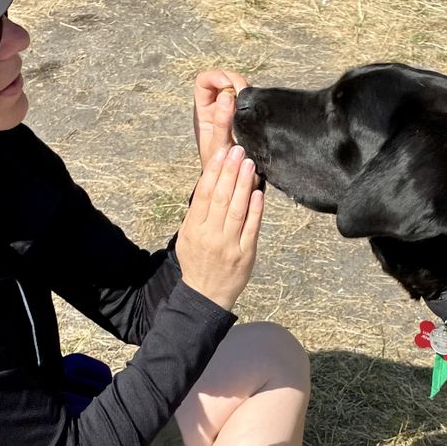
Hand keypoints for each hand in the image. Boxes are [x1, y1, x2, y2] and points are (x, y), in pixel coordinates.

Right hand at [175, 144, 263, 310]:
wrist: (205, 295)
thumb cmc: (197, 261)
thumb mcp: (187, 236)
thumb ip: (198, 213)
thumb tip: (210, 183)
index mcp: (193, 229)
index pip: (203, 194)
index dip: (213, 171)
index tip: (221, 153)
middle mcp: (210, 235)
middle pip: (221, 198)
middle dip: (230, 171)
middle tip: (238, 150)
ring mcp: (229, 245)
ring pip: (237, 209)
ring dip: (244, 184)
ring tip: (249, 164)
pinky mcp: (245, 254)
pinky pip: (251, 227)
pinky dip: (256, 209)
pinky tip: (259, 192)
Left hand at [193, 69, 249, 170]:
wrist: (235, 182)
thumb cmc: (223, 168)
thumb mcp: (219, 146)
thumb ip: (221, 122)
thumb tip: (226, 96)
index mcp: (203, 111)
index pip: (204, 81)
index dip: (216, 77)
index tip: (229, 86)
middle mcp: (216, 107)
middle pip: (223, 80)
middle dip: (234, 81)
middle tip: (245, 94)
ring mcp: (230, 110)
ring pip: (237, 88)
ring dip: (245, 91)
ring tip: (251, 105)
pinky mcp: (244, 116)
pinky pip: (248, 100)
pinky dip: (253, 100)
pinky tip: (255, 111)